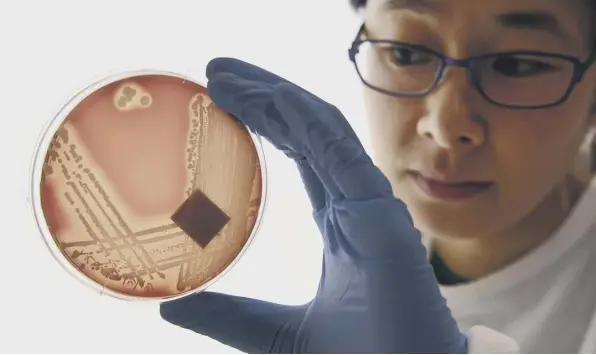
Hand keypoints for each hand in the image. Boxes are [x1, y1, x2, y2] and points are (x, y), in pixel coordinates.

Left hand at [159, 58, 466, 352]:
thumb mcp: (275, 334)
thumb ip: (232, 315)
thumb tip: (171, 309)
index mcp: (340, 223)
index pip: (301, 154)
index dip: (266, 122)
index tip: (220, 101)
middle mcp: (356, 205)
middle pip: (307, 133)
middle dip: (264, 97)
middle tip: (216, 74)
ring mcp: (371, 205)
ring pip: (322, 132)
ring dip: (276, 98)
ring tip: (227, 77)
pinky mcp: (383, 214)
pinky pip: (342, 152)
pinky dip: (308, 120)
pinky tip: (273, 99)